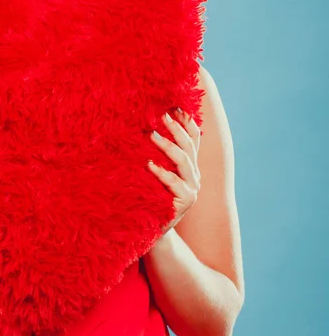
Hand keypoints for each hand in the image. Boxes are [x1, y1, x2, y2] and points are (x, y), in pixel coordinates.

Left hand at [147, 108, 201, 233]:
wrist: (149, 230)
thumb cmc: (146, 198)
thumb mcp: (150, 172)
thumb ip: (152, 154)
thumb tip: (141, 127)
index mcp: (188, 165)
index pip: (193, 138)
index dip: (187, 122)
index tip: (175, 106)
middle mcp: (193, 175)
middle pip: (189, 146)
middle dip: (176, 128)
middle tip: (161, 115)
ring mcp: (192, 188)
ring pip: (184, 161)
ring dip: (168, 146)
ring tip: (151, 136)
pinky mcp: (186, 202)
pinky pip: (175, 183)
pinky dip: (162, 173)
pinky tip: (149, 165)